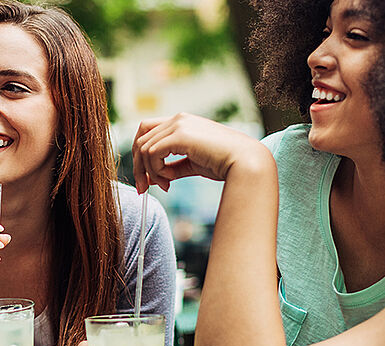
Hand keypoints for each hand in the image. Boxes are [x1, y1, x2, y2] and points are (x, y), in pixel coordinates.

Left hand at [133, 113, 271, 191]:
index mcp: (183, 123)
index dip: (142, 155)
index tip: (147, 179)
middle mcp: (178, 119)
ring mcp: (179, 124)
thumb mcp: (193, 165)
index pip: (148, 131)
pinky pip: (152, 153)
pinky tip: (170, 180)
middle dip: (138, 165)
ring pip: (144, 147)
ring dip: (150, 171)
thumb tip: (151, 179)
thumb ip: (172, 168)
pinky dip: (156, 170)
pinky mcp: (180, 135)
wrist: (245, 162)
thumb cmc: (225, 164)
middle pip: (140, 138)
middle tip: (143, 188)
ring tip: (166, 185)